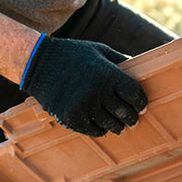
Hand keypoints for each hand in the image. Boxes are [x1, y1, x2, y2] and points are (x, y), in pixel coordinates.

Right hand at [20, 36, 146, 136]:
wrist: (38, 63)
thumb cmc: (74, 55)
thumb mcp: (100, 51)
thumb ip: (121, 61)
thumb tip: (142, 69)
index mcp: (108, 74)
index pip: (135, 95)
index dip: (141, 103)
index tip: (142, 107)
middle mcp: (98, 91)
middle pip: (125, 112)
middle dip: (132, 117)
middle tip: (133, 120)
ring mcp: (84, 105)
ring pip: (111, 124)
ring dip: (117, 126)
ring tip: (120, 126)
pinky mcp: (71, 117)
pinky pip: (94, 130)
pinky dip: (100, 130)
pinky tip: (102, 126)